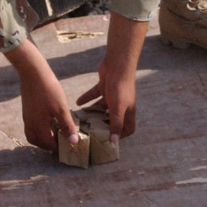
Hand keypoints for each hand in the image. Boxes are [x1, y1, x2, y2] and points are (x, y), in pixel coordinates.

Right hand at [5, 39, 78, 150]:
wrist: (33, 73)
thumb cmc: (49, 90)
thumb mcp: (62, 109)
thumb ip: (67, 126)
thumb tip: (73, 141)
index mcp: (38, 126)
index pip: (47, 144)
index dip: (57, 147)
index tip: (67, 145)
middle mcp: (29, 124)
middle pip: (36, 141)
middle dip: (48, 145)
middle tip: (60, 142)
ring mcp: (26, 117)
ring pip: (32, 134)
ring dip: (42, 137)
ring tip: (55, 133)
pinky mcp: (26, 110)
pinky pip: (31, 126)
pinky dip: (39, 129)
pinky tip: (50, 121)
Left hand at [76, 14, 147, 140]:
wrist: (118, 63)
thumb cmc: (120, 87)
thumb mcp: (118, 108)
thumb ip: (115, 124)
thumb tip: (114, 142)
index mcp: (127, 111)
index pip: (128, 128)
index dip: (121, 135)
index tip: (108, 140)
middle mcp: (121, 105)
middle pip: (113, 119)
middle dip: (103, 126)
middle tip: (91, 132)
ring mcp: (112, 96)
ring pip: (102, 109)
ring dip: (93, 113)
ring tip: (82, 120)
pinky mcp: (104, 87)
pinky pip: (95, 96)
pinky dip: (87, 99)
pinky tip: (78, 103)